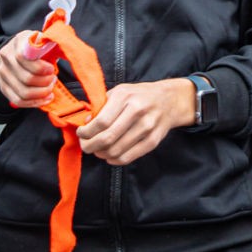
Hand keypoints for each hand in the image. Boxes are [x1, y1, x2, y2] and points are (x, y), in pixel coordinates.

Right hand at [0, 30, 56, 108]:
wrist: (13, 52)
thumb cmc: (34, 46)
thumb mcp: (42, 38)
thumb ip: (51, 42)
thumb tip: (66, 48)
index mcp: (17, 43)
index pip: (24, 57)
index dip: (41, 67)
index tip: (51, 69)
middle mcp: (6, 59)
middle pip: (26, 78)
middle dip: (45, 82)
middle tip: (53, 78)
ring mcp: (3, 75)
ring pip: (23, 93)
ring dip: (42, 93)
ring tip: (50, 87)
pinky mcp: (4, 87)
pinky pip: (19, 101)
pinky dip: (35, 102)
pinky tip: (46, 98)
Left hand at [76, 79, 193, 165]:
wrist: (170, 100)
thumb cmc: (139, 95)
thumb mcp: (120, 92)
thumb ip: (102, 106)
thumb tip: (85, 123)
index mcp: (125, 96)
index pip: (100, 122)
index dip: (86, 132)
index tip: (81, 134)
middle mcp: (137, 110)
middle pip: (107, 138)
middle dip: (90, 146)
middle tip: (86, 146)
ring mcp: (148, 126)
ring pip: (116, 150)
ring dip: (102, 154)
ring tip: (98, 150)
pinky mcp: (154, 140)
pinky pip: (128, 157)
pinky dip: (115, 160)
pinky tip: (110, 156)